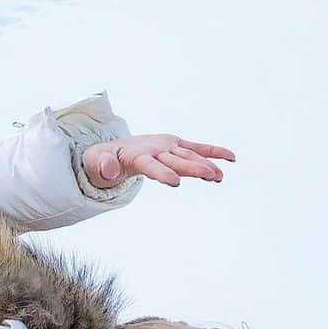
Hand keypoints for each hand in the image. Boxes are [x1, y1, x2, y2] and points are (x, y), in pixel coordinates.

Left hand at [82, 133, 235, 189]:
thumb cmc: (104, 158)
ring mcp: (168, 146)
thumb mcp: (96, 162)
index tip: (175, 182)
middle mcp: (156, 149)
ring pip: (189, 156)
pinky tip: (231, 158)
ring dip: (206, 164)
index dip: (162, 172)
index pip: (151, 165)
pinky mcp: (176, 146)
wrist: (114, 147)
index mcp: (138, 156)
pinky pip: (197, 149)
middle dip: (193, 168)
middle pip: (176, 160)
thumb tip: (110, 172)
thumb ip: (103, 166)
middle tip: (212, 176)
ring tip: (220, 176)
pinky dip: (214, 152)